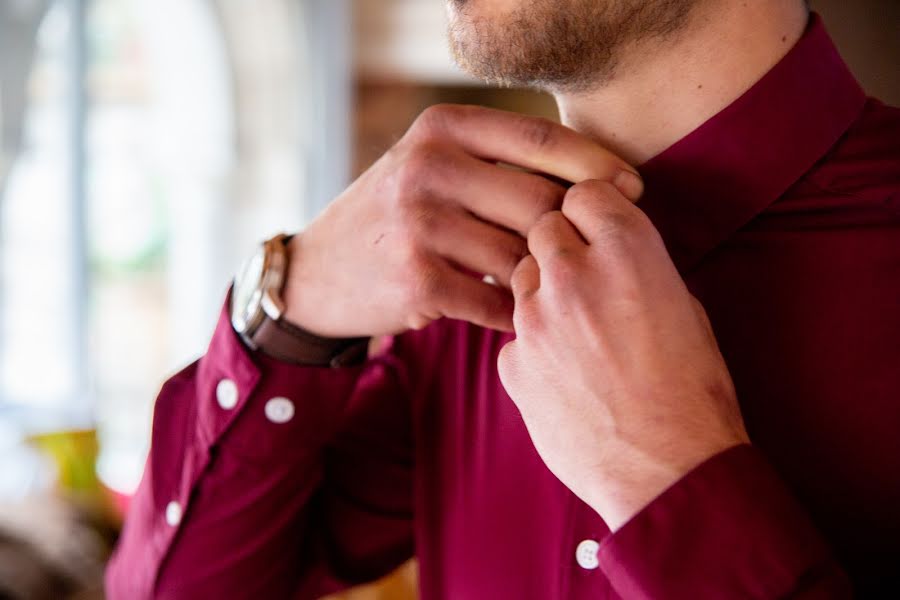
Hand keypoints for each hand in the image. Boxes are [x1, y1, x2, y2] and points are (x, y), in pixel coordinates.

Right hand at [282, 104, 642, 337]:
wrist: (320, 274)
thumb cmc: (397, 218)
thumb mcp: (432, 166)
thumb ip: (499, 162)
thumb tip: (600, 182)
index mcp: (441, 128)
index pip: (542, 139)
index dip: (597, 165)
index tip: (632, 190)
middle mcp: (427, 166)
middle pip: (540, 201)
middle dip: (573, 234)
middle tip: (593, 257)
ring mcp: (419, 223)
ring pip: (522, 254)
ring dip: (542, 278)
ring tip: (546, 288)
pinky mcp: (417, 279)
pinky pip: (497, 300)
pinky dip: (513, 312)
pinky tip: (510, 313)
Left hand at [497, 180, 748, 531]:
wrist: (670, 470)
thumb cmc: (694, 391)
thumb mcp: (685, 307)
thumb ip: (637, 268)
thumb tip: (610, 255)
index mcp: (627, 249)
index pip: (583, 192)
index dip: (591, 210)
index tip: (597, 228)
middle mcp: (573, 273)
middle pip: (542, 228)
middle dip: (560, 245)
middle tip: (583, 279)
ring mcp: (535, 319)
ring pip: (521, 278)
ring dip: (543, 293)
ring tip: (579, 333)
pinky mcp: (514, 363)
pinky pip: (514, 336)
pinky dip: (533, 346)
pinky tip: (564, 374)